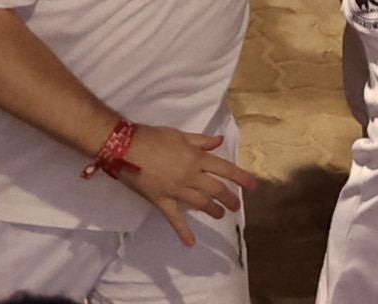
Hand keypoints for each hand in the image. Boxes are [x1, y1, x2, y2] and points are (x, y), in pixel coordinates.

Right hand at [116, 125, 255, 246]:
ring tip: (219, 214)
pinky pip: (175, 218)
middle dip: (229, 198)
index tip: (253, 186)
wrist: (125, 147)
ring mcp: (177, 190)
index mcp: (196, 157)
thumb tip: (219, 142)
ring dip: (213, 210)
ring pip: (201, 203)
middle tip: (235, 206)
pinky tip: (190, 242)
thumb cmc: (152, 136)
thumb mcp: (179, 134)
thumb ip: (200, 141)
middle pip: (216, 189)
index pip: (224, 168)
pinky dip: (183, 231)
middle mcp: (191, 175)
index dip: (240, 177)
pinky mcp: (162, 201)